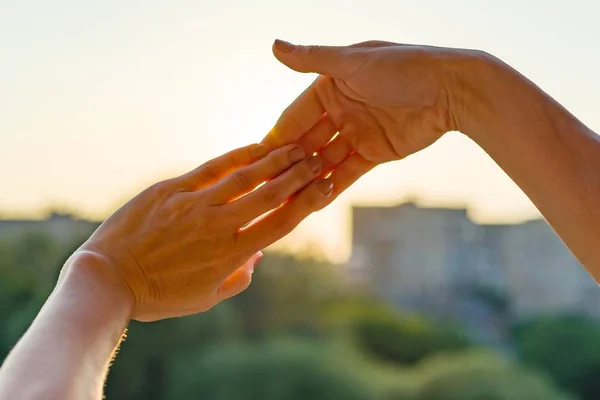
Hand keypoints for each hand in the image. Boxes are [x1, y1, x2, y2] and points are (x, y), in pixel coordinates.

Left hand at [60, 144, 331, 321]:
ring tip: (296, 148)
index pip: (281, 222)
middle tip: (318, 159)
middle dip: (299, 174)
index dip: (308, 201)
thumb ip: (239, 277)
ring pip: (245, 176)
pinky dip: (237, 156)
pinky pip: (212, 168)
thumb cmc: (160, 295)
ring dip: (275, 160)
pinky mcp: (172, 189)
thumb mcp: (206, 297)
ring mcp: (195, 204)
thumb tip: (257, 253)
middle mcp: (219, 225)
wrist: (109, 279)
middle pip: (270, 193)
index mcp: (231, 254)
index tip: (327, 187)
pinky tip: (256, 147)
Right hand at [262, 40, 474, 198]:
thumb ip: (313, 60)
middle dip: (289, 164)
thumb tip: (274, 46)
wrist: (451, 90)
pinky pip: (347, 172)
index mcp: (329, 88)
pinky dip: (331, 185)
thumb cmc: (404, 67)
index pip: (294, 117)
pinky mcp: (373, 153)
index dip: (276, 138)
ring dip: (307, 179)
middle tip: (266, 188)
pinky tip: (313, 201)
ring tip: (285, 200)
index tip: (255, 159)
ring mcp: (355, 133)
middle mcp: (339, 111)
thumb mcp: (354, 62)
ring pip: (324, 161)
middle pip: (306, 142)